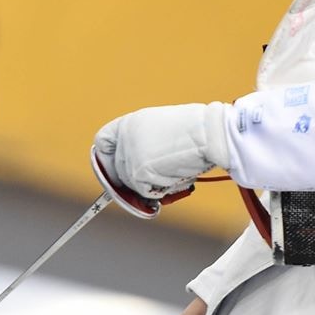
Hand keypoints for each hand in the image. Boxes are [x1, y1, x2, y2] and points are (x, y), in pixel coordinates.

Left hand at [93, 103, 229, 199]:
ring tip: (177, 170)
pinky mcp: (139, 171)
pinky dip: (162, 189)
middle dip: (135, 181)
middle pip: (118, 169)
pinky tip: (178, 174)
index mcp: (131, 122)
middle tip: (157, 182)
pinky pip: (145, 192)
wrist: (210, 133)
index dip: (106, 157)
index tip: (112, 169)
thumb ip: (146, 144)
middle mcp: (126, 137)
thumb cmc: (198, 131)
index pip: (104, 140)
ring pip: (133, 184)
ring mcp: (130, 154)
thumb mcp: (163, 130)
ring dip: (154, 184)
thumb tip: (139, 171)